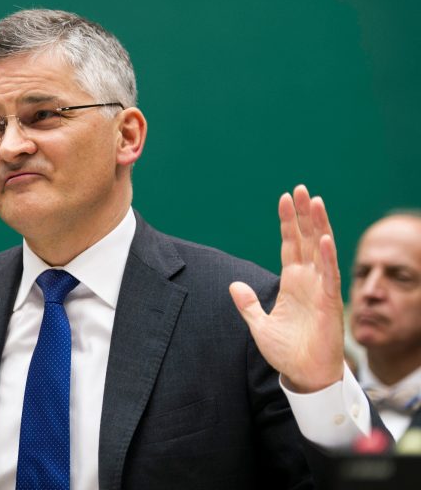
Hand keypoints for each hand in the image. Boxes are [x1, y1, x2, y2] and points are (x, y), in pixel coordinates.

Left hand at [229, 185, 343, 392]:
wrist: (303, 375)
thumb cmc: (287, 351)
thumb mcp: (259, 325)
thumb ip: (248, 304)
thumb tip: (233, 285)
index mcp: (292, 282)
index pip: (290, 244)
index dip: (288, 222)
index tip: (285, 198)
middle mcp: (308, 280)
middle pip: (307, 239)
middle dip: (304, 214)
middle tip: (301, 188)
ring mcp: (320, 289)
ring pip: (320, 250)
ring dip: (318, 225)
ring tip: (315, 200)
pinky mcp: (329, 302)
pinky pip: (329, 276)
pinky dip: (328, 257)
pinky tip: (325, 238)